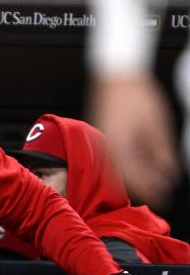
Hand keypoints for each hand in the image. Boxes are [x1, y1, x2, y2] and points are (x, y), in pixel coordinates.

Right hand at [89, 75, 179, 208]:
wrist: (116, 78)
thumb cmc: (135, 96)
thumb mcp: (157, 124)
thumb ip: (162, 151)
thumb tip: (169, 172)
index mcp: (121, 147)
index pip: (137, 176)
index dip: (152, 188)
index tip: (165, 196)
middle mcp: (109, 148)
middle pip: (128, 176)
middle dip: (146, 187)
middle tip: (162, 196)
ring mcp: (105, 143)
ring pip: (122, 170)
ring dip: (138, 178)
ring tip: (155, 184)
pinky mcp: (106, 138)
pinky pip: (117, 159)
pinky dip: (130, 167)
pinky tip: (142, 168)